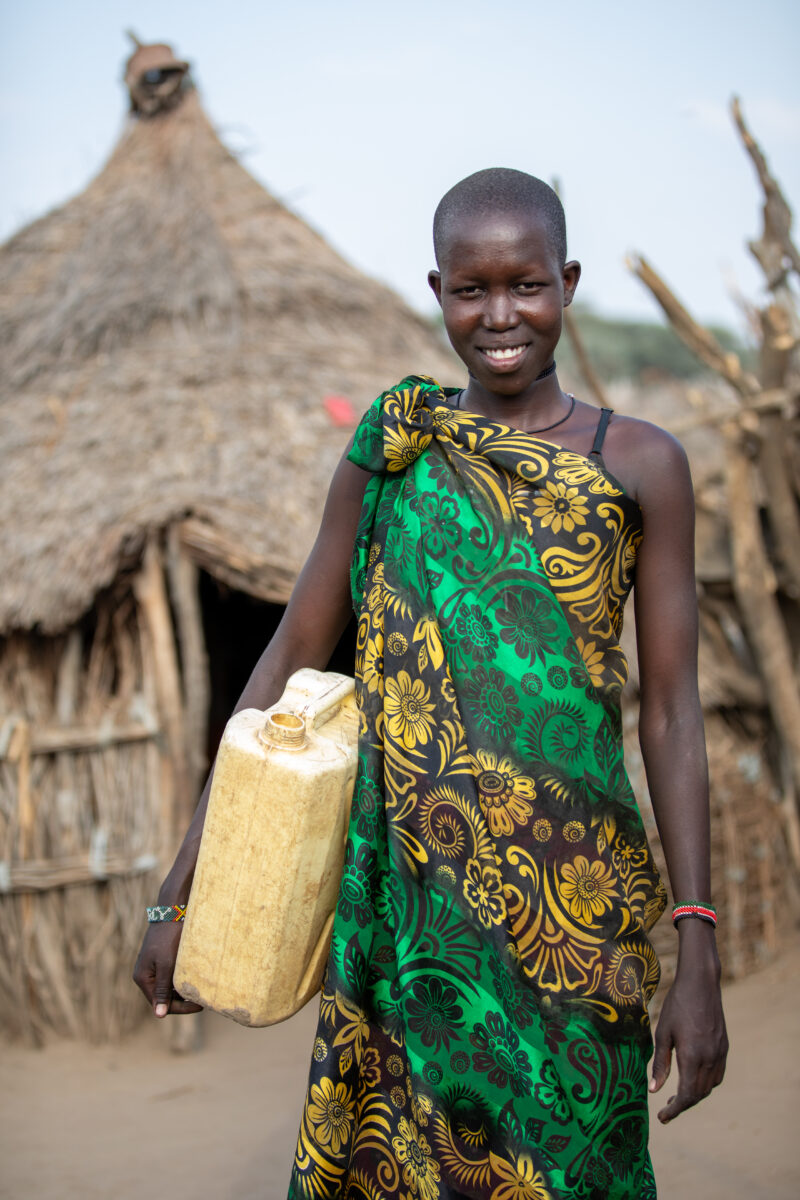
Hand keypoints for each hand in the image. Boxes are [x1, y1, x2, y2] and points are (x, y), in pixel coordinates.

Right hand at [132, 922, 202, 1017]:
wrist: (172, 910)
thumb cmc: (169, 937)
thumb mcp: (167, 965)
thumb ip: (162, 990)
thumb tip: (159, 1016)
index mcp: (142, 978)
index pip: (161, 1004)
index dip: (181, 1008)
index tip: (200, 1006)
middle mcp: (144, 975)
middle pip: (164, 997)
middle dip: (183, 1000)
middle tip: (203, 1000)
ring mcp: (152, 967)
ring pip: (168, 987)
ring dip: (182, 990)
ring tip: (200, 989)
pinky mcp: (160, 959)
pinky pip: (170, 976)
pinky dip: (181, 979)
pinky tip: (194, 978)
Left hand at [649, 925, 727, 1122]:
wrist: (700, 983)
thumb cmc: (676, 1005)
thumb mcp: (662, 1033)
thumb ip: (660, 1063)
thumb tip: (654, 1090)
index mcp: (692, 1057)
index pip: (687, 1095)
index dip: (675, 1110)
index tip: (662, 1118)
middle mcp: (710, 1058)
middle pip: (699, 1094)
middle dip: (683, 1105)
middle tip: (666, 1109)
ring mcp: (720, 1053)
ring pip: (710, 1086)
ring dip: (695, 1095)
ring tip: (677, 1095)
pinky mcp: (724, 1046)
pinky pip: (717, 1074)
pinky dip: (706, 1083)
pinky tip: (693, 1078)